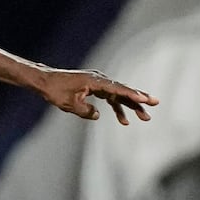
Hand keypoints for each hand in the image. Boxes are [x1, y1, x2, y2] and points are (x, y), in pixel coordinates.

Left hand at [39, 68, 157, 123]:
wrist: (44, 81)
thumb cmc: (55, 90)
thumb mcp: (69, 104)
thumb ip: (86, 111)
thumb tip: (97, 115)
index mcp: (94, 81)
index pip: (117, 88)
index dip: (131, 94)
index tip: (144, 98)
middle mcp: (98, 79)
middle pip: (122, 90)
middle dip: (138, 98)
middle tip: (154, 103)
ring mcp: (97, 83)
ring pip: (118, 95)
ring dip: (130, 106)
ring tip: (144, 118)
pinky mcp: (94, 88)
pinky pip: (109, 98)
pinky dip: (116, 108)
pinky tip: (123, 120)